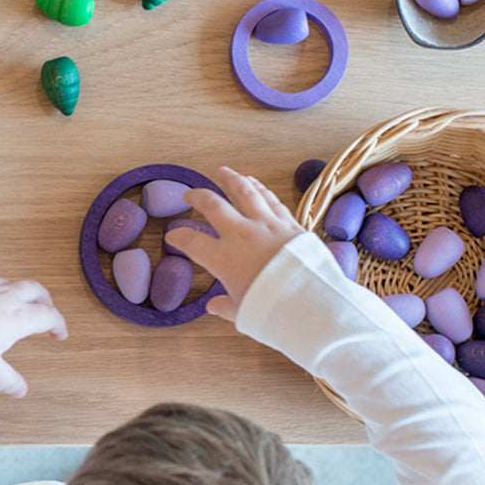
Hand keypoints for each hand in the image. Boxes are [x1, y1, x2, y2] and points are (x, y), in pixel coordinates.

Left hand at [0, 278, 67, 397]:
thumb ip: (7, 380)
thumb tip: (20, 390)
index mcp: (17, 317)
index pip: (48, 315)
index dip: (58, 324)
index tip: (59, 334)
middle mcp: (4, 298)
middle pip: (36, 290)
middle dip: (45, 300)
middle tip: (47, 312)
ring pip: (12, 283)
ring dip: (22, 292)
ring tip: (19, 304)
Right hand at [165, 167, 303, 320]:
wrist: (311, 304)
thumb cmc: (273, 311)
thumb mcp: (242, 313)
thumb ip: (225, 306)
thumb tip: (213, 306)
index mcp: (223, 259)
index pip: (192, 242)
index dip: (178, 237)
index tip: (173, 235)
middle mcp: (242, 235)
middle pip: (213, 206)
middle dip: (198, 197)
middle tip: (189, 194)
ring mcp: (267, 226)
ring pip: (245, 193)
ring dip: (231, 180)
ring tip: (223, 171)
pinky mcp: (290, 224)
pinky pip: (271, 200)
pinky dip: (260, 189)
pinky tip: (254, 183)